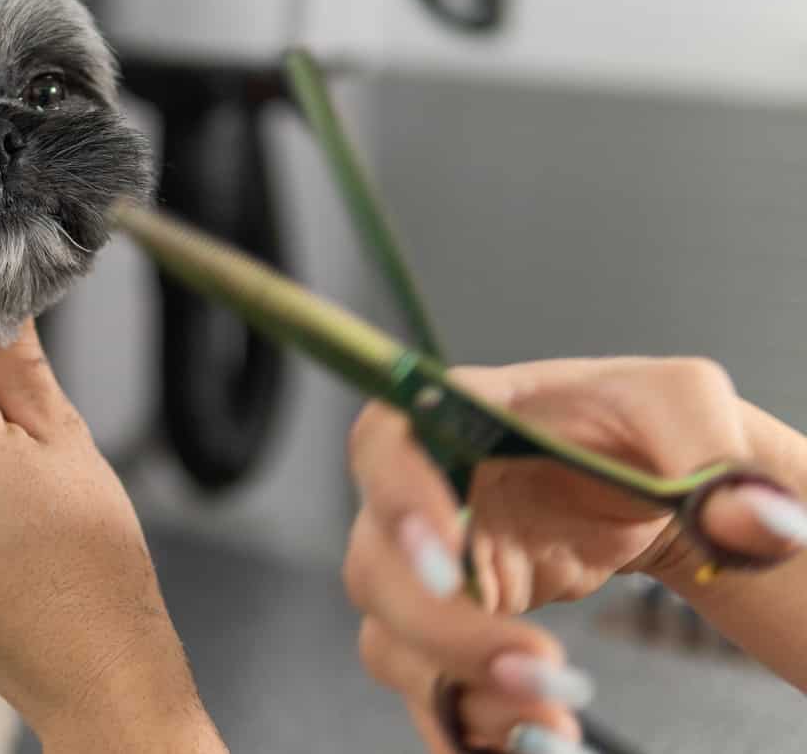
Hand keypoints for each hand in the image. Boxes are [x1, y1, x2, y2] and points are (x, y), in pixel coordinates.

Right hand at [343, 357, 805, 752]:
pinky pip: (431, 686)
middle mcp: (425, 492)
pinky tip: (531, 740)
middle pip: (376, 563)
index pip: (387, 441)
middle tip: (529, 667)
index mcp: (461, 416)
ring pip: (391, 637)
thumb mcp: (683, 404)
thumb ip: (711, 451)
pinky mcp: (456, 628)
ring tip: (551, 726)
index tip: (446, 557)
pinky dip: (468, 725)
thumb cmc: (641, 425)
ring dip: (458, 689)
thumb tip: (749, 521)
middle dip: (441, 629)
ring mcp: (433, 567)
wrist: (652, 489)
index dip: (396, 497)